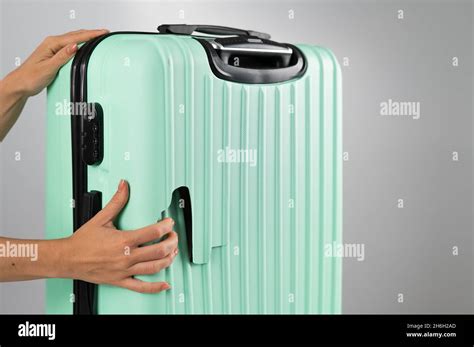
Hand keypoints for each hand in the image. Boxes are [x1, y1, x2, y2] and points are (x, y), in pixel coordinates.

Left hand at [11, 29, 108, 96]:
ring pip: (73, 39)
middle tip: (104, 33)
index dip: (91, 35)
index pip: (75, 37)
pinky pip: (70, 46)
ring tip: (97, 37)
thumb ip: (63, 56)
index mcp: (51, 44)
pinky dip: (80, 43)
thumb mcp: (49, 67)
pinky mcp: (54, 54)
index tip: (102, 33)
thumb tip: (75, 46)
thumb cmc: (31, 77)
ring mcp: (53, 48)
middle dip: (91, 33)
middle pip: (75, 35)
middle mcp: (52, 44)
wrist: (21, 84)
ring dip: (86, 37)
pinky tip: (84, 46)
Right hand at [61, 180, 178, 293]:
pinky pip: (141, 287)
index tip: (169, 223)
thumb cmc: (82, 241)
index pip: (153, 232)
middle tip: (174, 236)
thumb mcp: (101, 218)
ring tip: (172, 252)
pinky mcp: (120, 280)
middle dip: (171, 242)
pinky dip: (155, 287)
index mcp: (123, 240)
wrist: (68, 259)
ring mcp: (124, 270)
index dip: (166, 226)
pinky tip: (164, 284)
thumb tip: (124, 186)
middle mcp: (126, 256)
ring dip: (168, 259)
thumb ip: (117, 201)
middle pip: (158, 251)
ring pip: (154, 267)